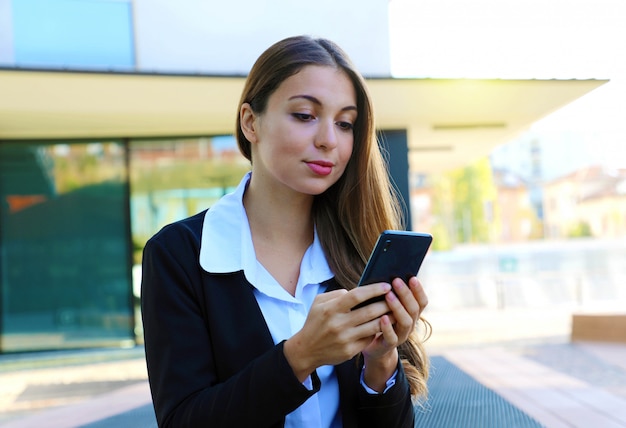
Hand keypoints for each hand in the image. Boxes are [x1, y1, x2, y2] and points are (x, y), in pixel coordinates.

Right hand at [283, 283, 392, 381]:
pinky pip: (369, 339)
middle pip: (370, 311)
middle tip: (397, 297)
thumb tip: (357, 292)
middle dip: (386, 303)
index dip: (374, 290)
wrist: (306, 350)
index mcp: (331, 309)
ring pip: (374, 326)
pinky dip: (377, 331)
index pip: (357, 296)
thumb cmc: (314, 323)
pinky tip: (384, 325)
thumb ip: (337, 294)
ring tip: (396, 311)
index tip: (387, 286)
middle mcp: (338, 324)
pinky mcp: (350, 351)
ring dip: (387, 318)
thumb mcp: (319, 303)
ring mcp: (345, 339)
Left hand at [361, 276, 427, 390]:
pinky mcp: (390, 344)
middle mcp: (410, 324)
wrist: (373, 347)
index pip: (422, 302)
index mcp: (412, 314)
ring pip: (405, 322)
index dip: (419, 290)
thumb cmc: (378, 320)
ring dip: (398, 307)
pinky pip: (392, 337)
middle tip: (396, 280)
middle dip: (406, 294)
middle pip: (414, 309)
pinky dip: (388, 327)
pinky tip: (382, 317)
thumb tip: (385, 274)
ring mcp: (401, 335)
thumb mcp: (385, 306)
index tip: (412, 277)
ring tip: (389, 296)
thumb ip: (389, 294)